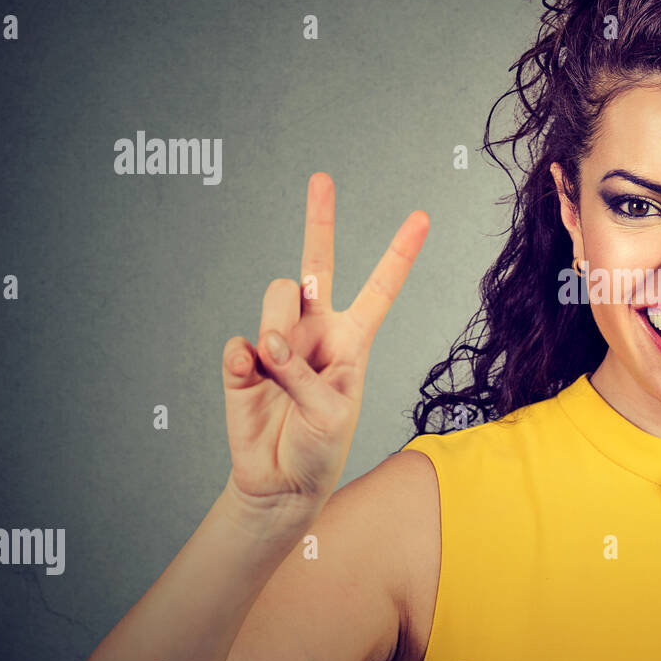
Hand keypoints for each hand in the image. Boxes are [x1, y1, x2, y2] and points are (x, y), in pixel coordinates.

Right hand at [220, 172, 428, 533]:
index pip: (380, 288)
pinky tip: (251, 380)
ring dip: (279, 331)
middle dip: (320, 218)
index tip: (422, 216)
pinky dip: (245, 363)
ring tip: (279, 366)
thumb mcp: (332, 413)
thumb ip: (303, 373)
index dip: (399, 253)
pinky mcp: (243, 359)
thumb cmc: (321, 447)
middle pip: (315, 262)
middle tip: (322, 178)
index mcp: (353, 338)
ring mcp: (277, 340)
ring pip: (277, 299)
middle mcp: (315, 329)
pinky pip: (239, 343)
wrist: (282, 481)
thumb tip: (265, 343)